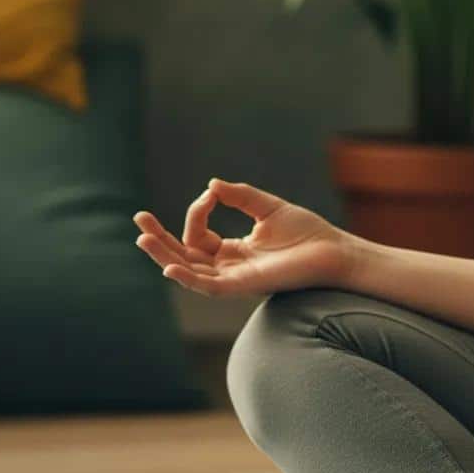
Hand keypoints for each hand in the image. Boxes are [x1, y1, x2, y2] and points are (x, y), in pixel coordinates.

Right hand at [132, 178, 356, 297]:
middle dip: (160, 240)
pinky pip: (209, 286)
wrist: (334, 250)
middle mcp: (229, 267)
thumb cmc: (307, 232)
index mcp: (234, 250)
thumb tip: (210, 186)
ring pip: (189, 271)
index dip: (196, 211)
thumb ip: (239, 196)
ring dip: (164, 255)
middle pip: (184, 255)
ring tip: (142, 239)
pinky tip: (170, 265)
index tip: (210, 195)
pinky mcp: (244, 286)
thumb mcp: (267, 206)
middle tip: (139, 220)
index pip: (199, 234)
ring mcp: (235, 278)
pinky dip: (189, 277)